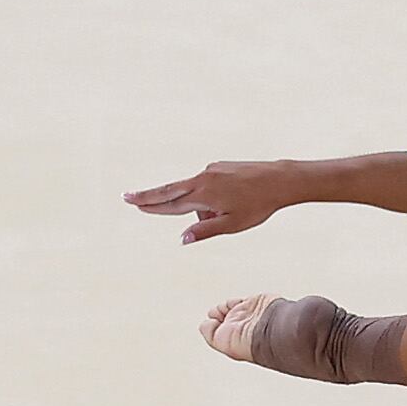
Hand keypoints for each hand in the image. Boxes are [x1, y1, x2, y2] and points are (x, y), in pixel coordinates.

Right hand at [124, 160, 292, 245]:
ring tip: (232, 212)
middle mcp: (203, 178)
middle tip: (127, 197)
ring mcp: (211, 170)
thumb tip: (182, 239)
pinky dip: (211, 198)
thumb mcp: (231, 225)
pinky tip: (233, 203)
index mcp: (203, 194)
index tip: (133, 203)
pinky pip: (208, 186)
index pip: (170, 202)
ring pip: (196, 193)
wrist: (279, 179)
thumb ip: (205, 231)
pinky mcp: (220, 166)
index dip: (151, 205)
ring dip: (202, 208)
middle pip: (171, 190)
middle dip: (150, 196)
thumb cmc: (257, 205)